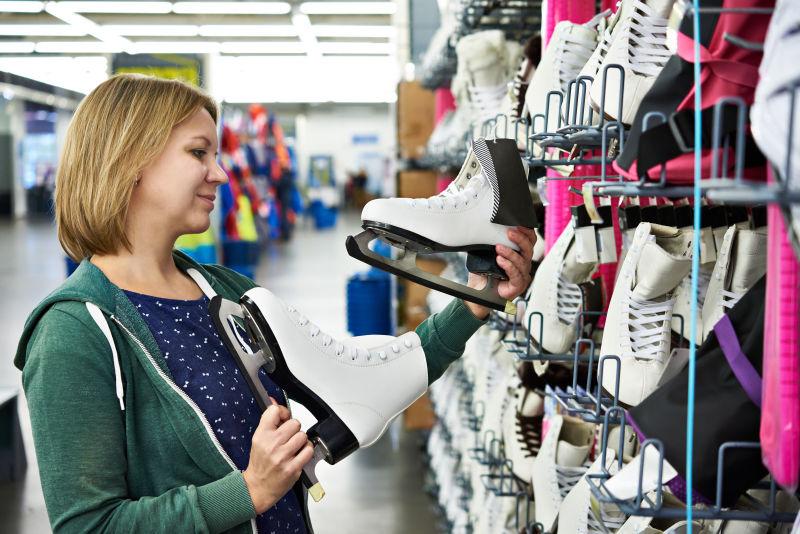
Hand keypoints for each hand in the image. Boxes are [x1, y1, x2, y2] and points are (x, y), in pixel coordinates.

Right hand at [243, 397, 313, 513]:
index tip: (283, 418)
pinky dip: (306, 452)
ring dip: (301, 441)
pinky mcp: (293, 468)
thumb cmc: (259, 463)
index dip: (283, 412)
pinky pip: (308, 450)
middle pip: (295, 423)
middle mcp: (272, 444)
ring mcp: (283, 457)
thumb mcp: (258, 439)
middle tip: (288, 438)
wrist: (257, 487)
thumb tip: (274, 402)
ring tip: (293, 448)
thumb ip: (269, 421)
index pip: (275, 411)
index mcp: (261, 435)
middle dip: (293, 430)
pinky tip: (298, 455)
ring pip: (303, 436)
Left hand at [464, 226, 536, 319]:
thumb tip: (485, 228)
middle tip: (509, 232)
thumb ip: (489, 242)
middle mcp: (523, 264)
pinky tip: (500, 260)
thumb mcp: (486, 254)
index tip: (518, 223)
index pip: (529, 241)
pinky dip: (508, 266)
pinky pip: (516, 274)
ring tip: (498, 248)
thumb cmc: (485, 273)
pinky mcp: (518, 285)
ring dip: (510, 253)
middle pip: (529, 249)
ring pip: (522, 261)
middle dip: (520, 239)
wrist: (479, 291)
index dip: (527, 232)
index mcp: (519, 254)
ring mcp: (522, 275)